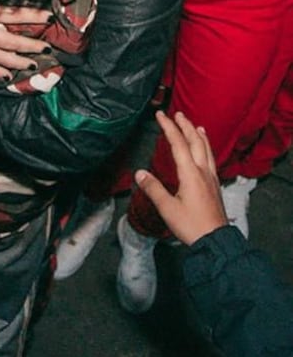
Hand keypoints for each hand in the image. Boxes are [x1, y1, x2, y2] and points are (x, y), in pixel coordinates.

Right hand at [134, 111, 228, 245]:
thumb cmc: (191, 225)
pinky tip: (205, 153)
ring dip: (199, 135)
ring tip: (197, 126)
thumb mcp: (167, 208)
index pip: (179, 144)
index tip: (161, 115)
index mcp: (190, 174)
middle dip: (186, 126)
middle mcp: (203, 172)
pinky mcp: (215, 186)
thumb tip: (140, 173)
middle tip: (178, 114)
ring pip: (207, 150)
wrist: (216, 241)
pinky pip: (211, 159)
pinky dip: (206, 148)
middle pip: (196, 142)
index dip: (169, 127)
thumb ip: (153, 189)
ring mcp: (211, 179)